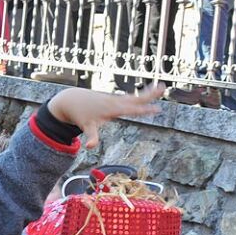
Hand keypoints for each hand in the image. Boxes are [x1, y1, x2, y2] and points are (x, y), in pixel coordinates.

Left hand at [47, 84, 163, 149]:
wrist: (72, 100)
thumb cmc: (80, 115)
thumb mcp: (86, 127)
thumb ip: (92, 136)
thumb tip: (90, 146)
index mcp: (112, 108)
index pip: (132, 109)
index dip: (144, 110)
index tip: (156, 108)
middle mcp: (115, 102)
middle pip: (136, 98)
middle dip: (150, 94)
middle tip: (163, 87)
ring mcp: (115, 99)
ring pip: (134, 96)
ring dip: (147, 93)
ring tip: (160, 87)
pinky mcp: (113, 100)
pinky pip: (128, 98)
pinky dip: (138, 96)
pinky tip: (146, 95)